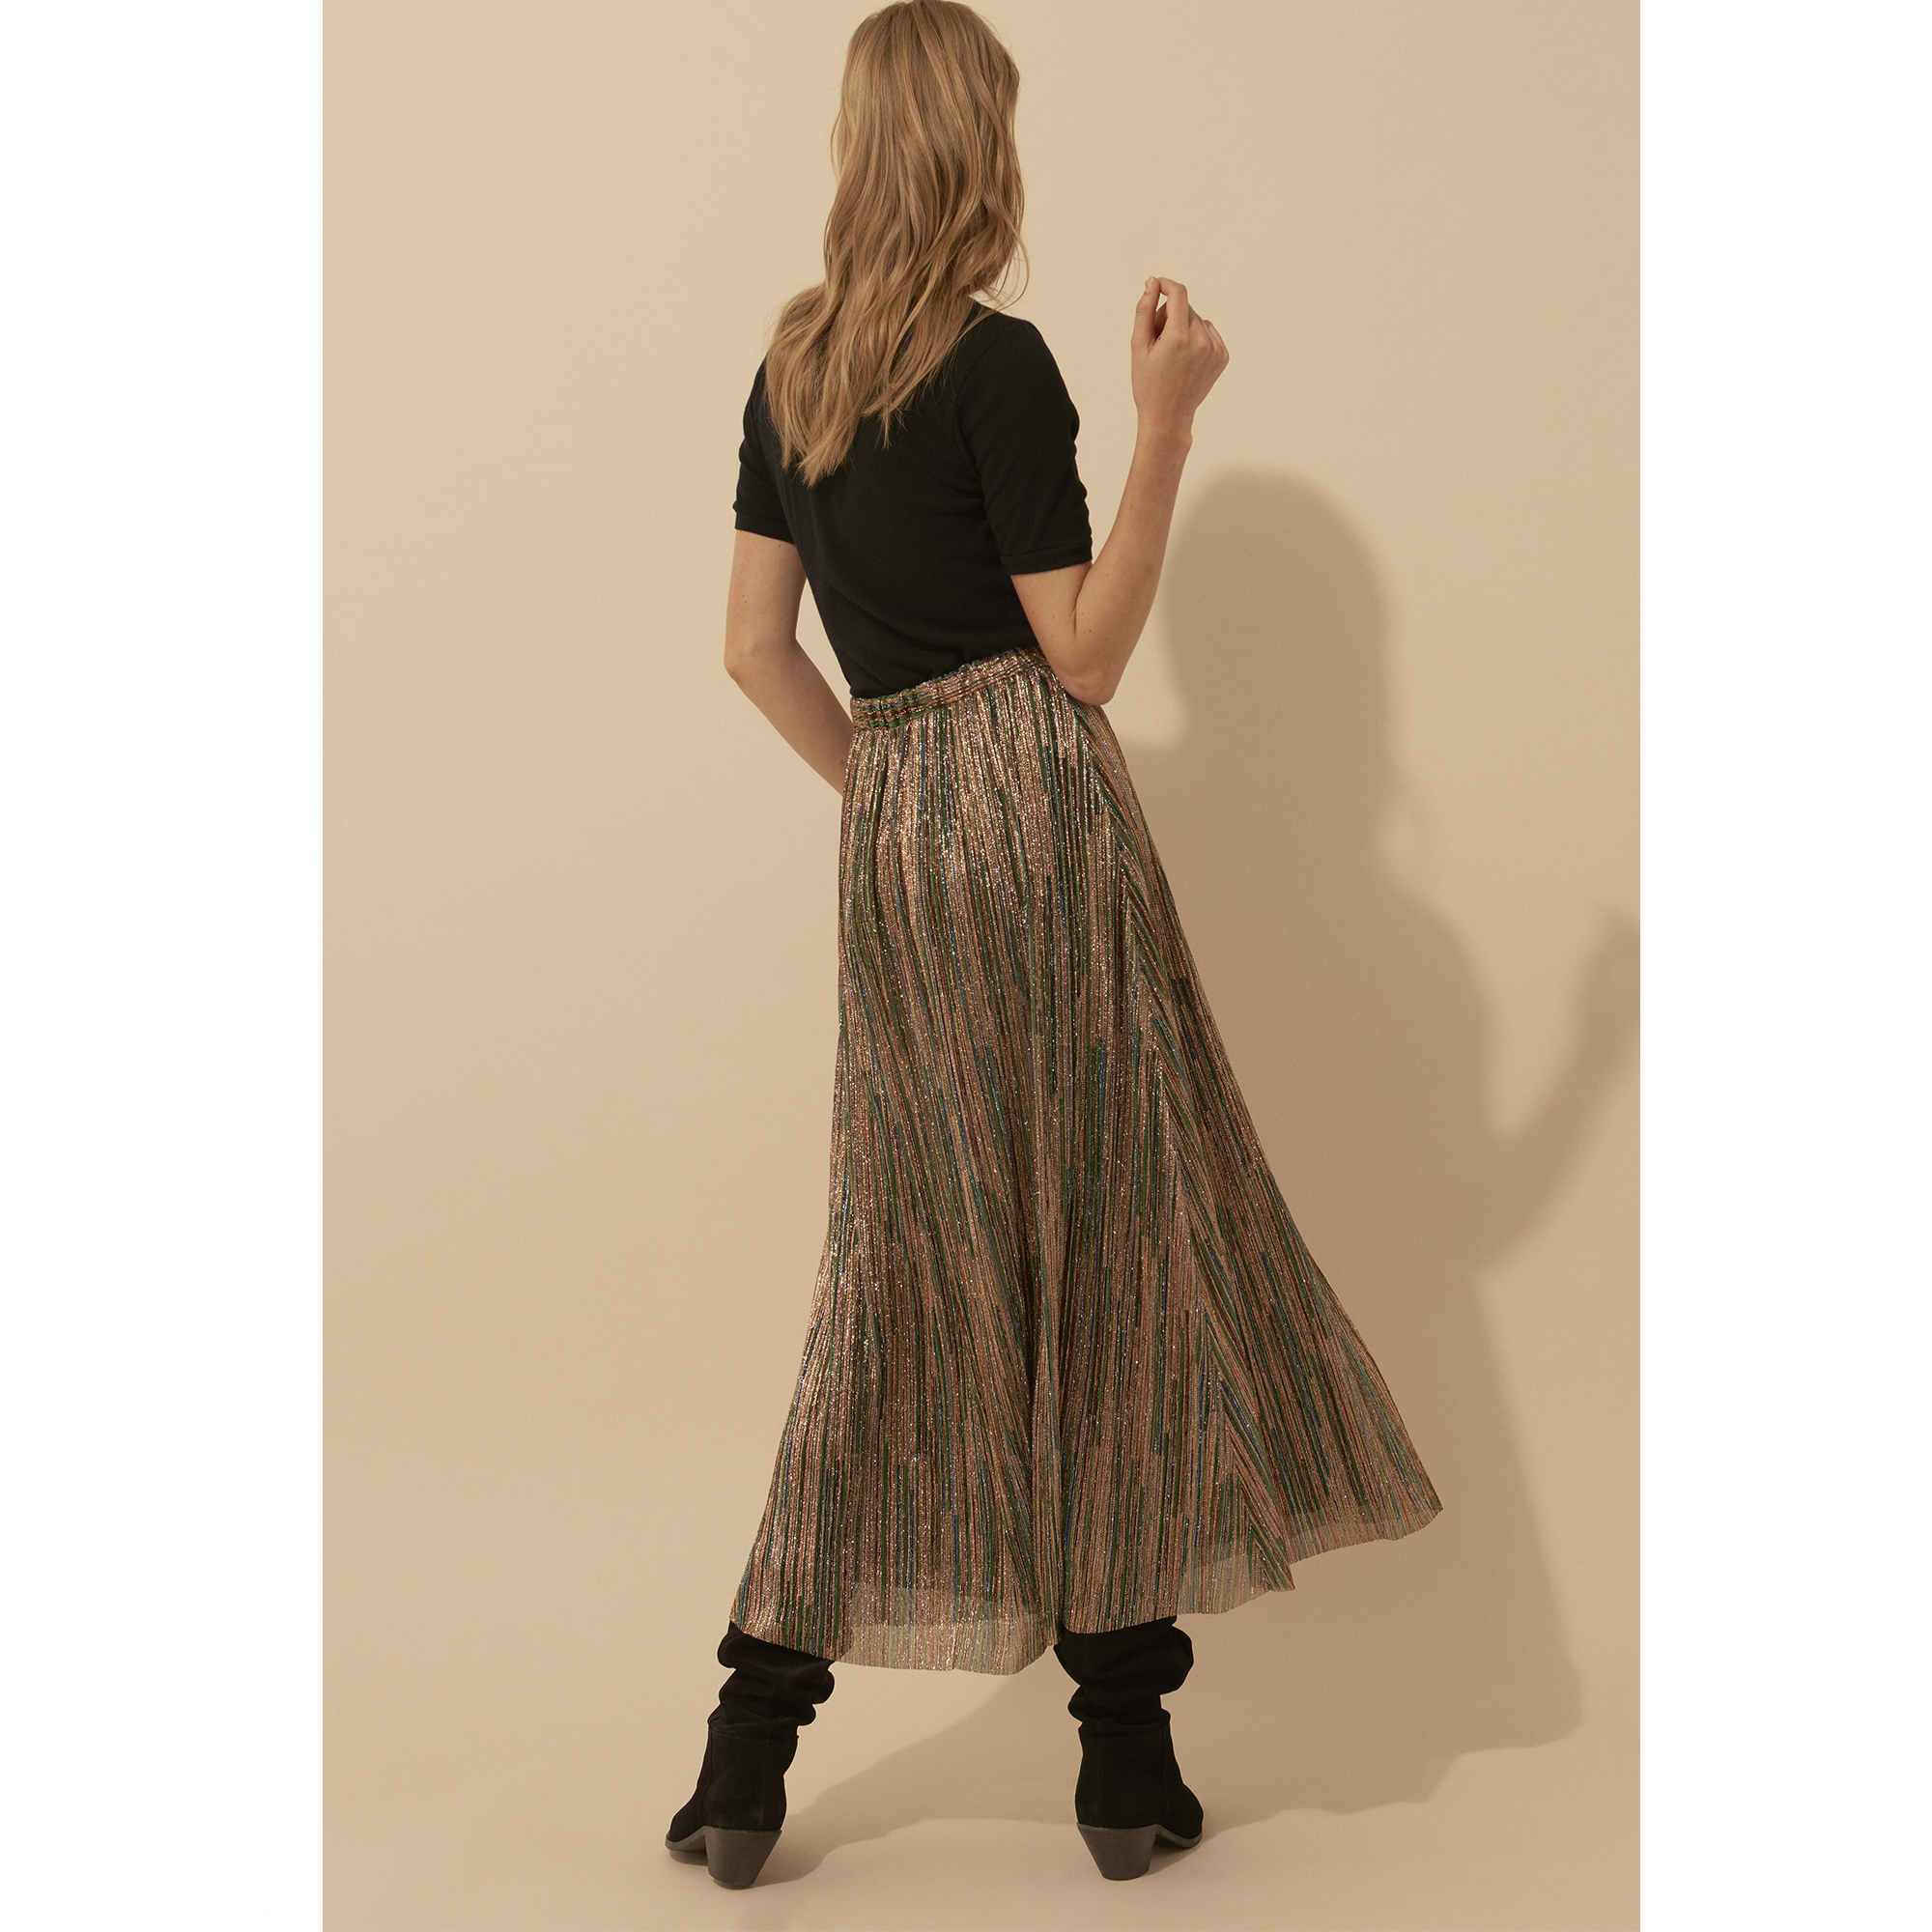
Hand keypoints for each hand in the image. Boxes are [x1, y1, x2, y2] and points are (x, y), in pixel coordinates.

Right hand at [1131, 277, 1228, 435]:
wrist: (1168, 417)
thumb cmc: (1148, 383)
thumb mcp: (1138, 346)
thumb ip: (1144, 310)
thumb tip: (1153, 282)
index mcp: (1179, 338)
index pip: (1178, 293)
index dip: (1166, 285)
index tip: (1156, 286)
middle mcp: (1202, 341)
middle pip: (1185, 307)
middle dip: (1170, 316)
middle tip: (1158, 342)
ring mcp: (1215, 349)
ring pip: (1197, 319)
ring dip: (1183, 327)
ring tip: (1172, 353)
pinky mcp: (1223, 356)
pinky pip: (1208, 331)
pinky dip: (1197, 337)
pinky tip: (1186, 357)